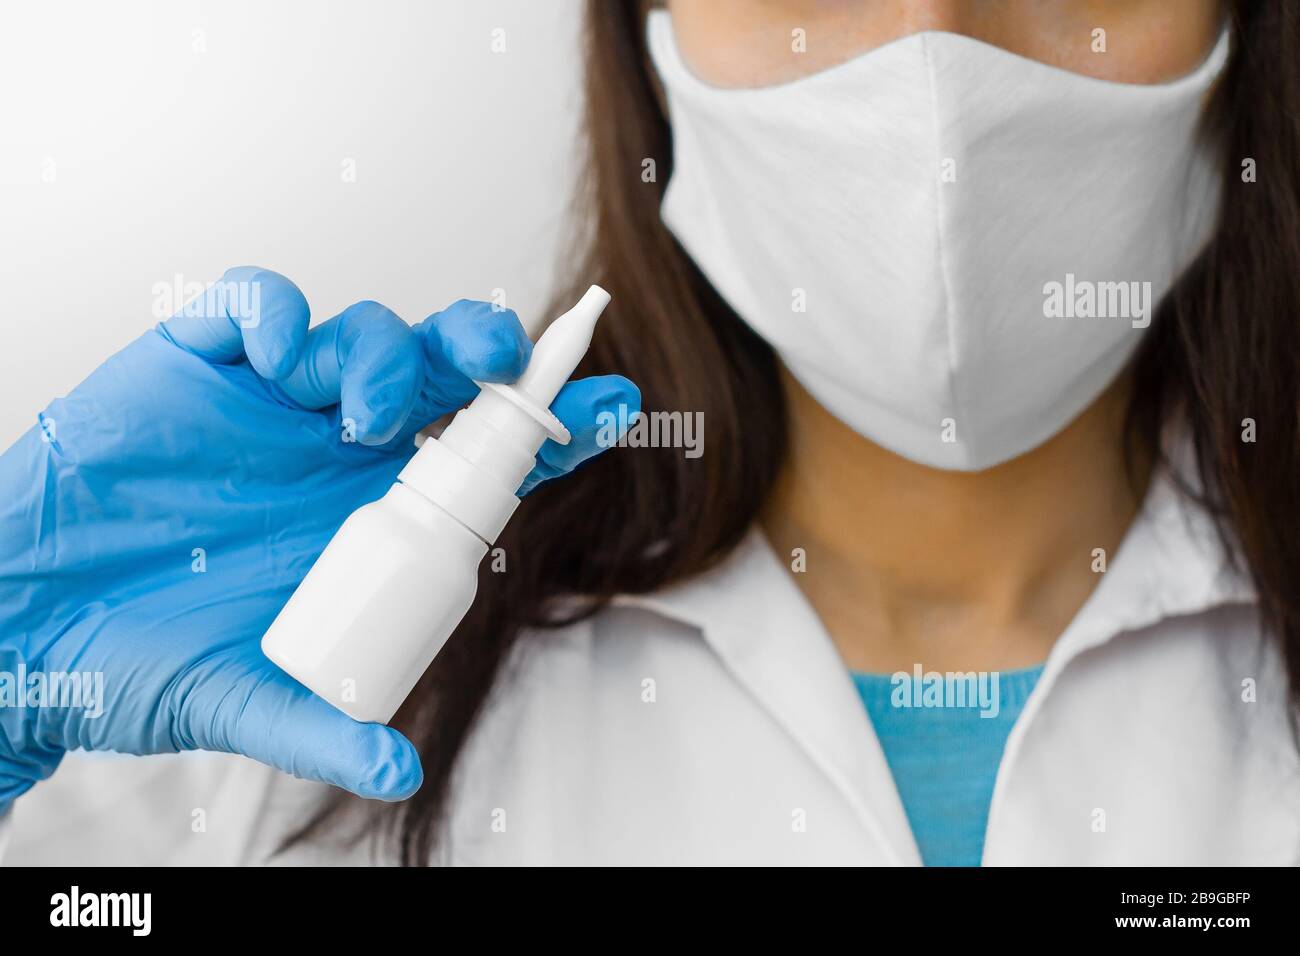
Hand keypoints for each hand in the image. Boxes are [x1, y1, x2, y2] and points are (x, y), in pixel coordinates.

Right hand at [0, 266, 638, 811]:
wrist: (27, 621)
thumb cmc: (138, 653)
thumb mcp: (244, 699)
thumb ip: (325, 725)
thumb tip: (401, 770)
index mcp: (367, 514)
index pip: (483, 461)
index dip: (552, 429)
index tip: (617, 413)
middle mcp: (333, 447)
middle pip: (441, 372)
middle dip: (483, 353)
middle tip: (499, 362)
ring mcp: (270, 400)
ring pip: (361, 333)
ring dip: (381, 354)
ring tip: (361, 414)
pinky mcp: (198, 361)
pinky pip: (252, 306)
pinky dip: (276, 314)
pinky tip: (278, 355)